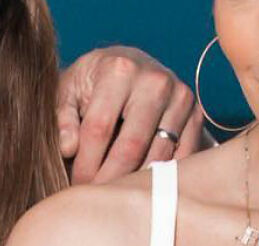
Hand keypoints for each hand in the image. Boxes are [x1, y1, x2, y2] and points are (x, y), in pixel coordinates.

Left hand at [57, 45, 206, 183]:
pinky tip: (141, 184)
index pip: (99, 128)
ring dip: (135, 180)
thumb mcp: (69, 89)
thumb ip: (63, 117)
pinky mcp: (196, 113)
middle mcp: (153, 80)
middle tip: (96, 196)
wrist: (131, 64)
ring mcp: (179, 96)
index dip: (85, 162)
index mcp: (118, 69)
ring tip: (115, 192)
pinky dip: (162, 175)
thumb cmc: (93, 81)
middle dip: (110, 177)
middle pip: (131, 145)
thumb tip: (67, 148)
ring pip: (158, 154)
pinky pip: (182, 156)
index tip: (77, 183)